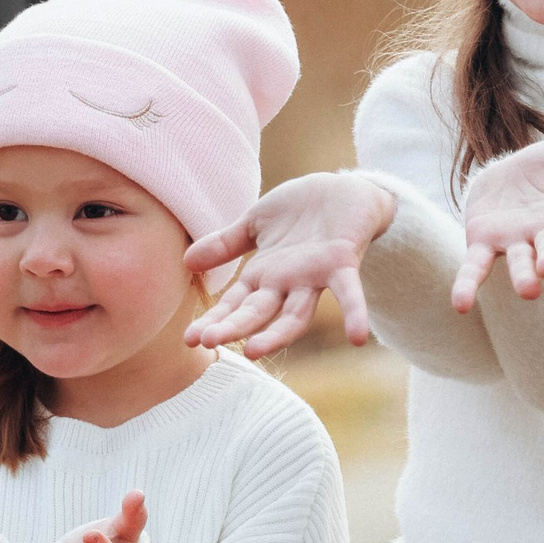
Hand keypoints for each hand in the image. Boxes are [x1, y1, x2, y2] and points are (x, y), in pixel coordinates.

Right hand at [185, 171, 396, 358]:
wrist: (344, 191)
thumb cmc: (299, 209)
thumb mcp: (255, 223)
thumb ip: (225, 244)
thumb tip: (187, 261)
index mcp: (264, 275)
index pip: (233, 304)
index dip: (214, 321)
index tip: (190, 339)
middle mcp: (287, 284)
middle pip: (257, 312)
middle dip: (233, 327)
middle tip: (207, 342)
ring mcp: (314, 277)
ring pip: (295, 314)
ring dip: (276, 334)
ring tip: (254, 351)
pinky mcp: (343, 263)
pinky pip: (350, 292)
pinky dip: (354, 314)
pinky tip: (356, 338)